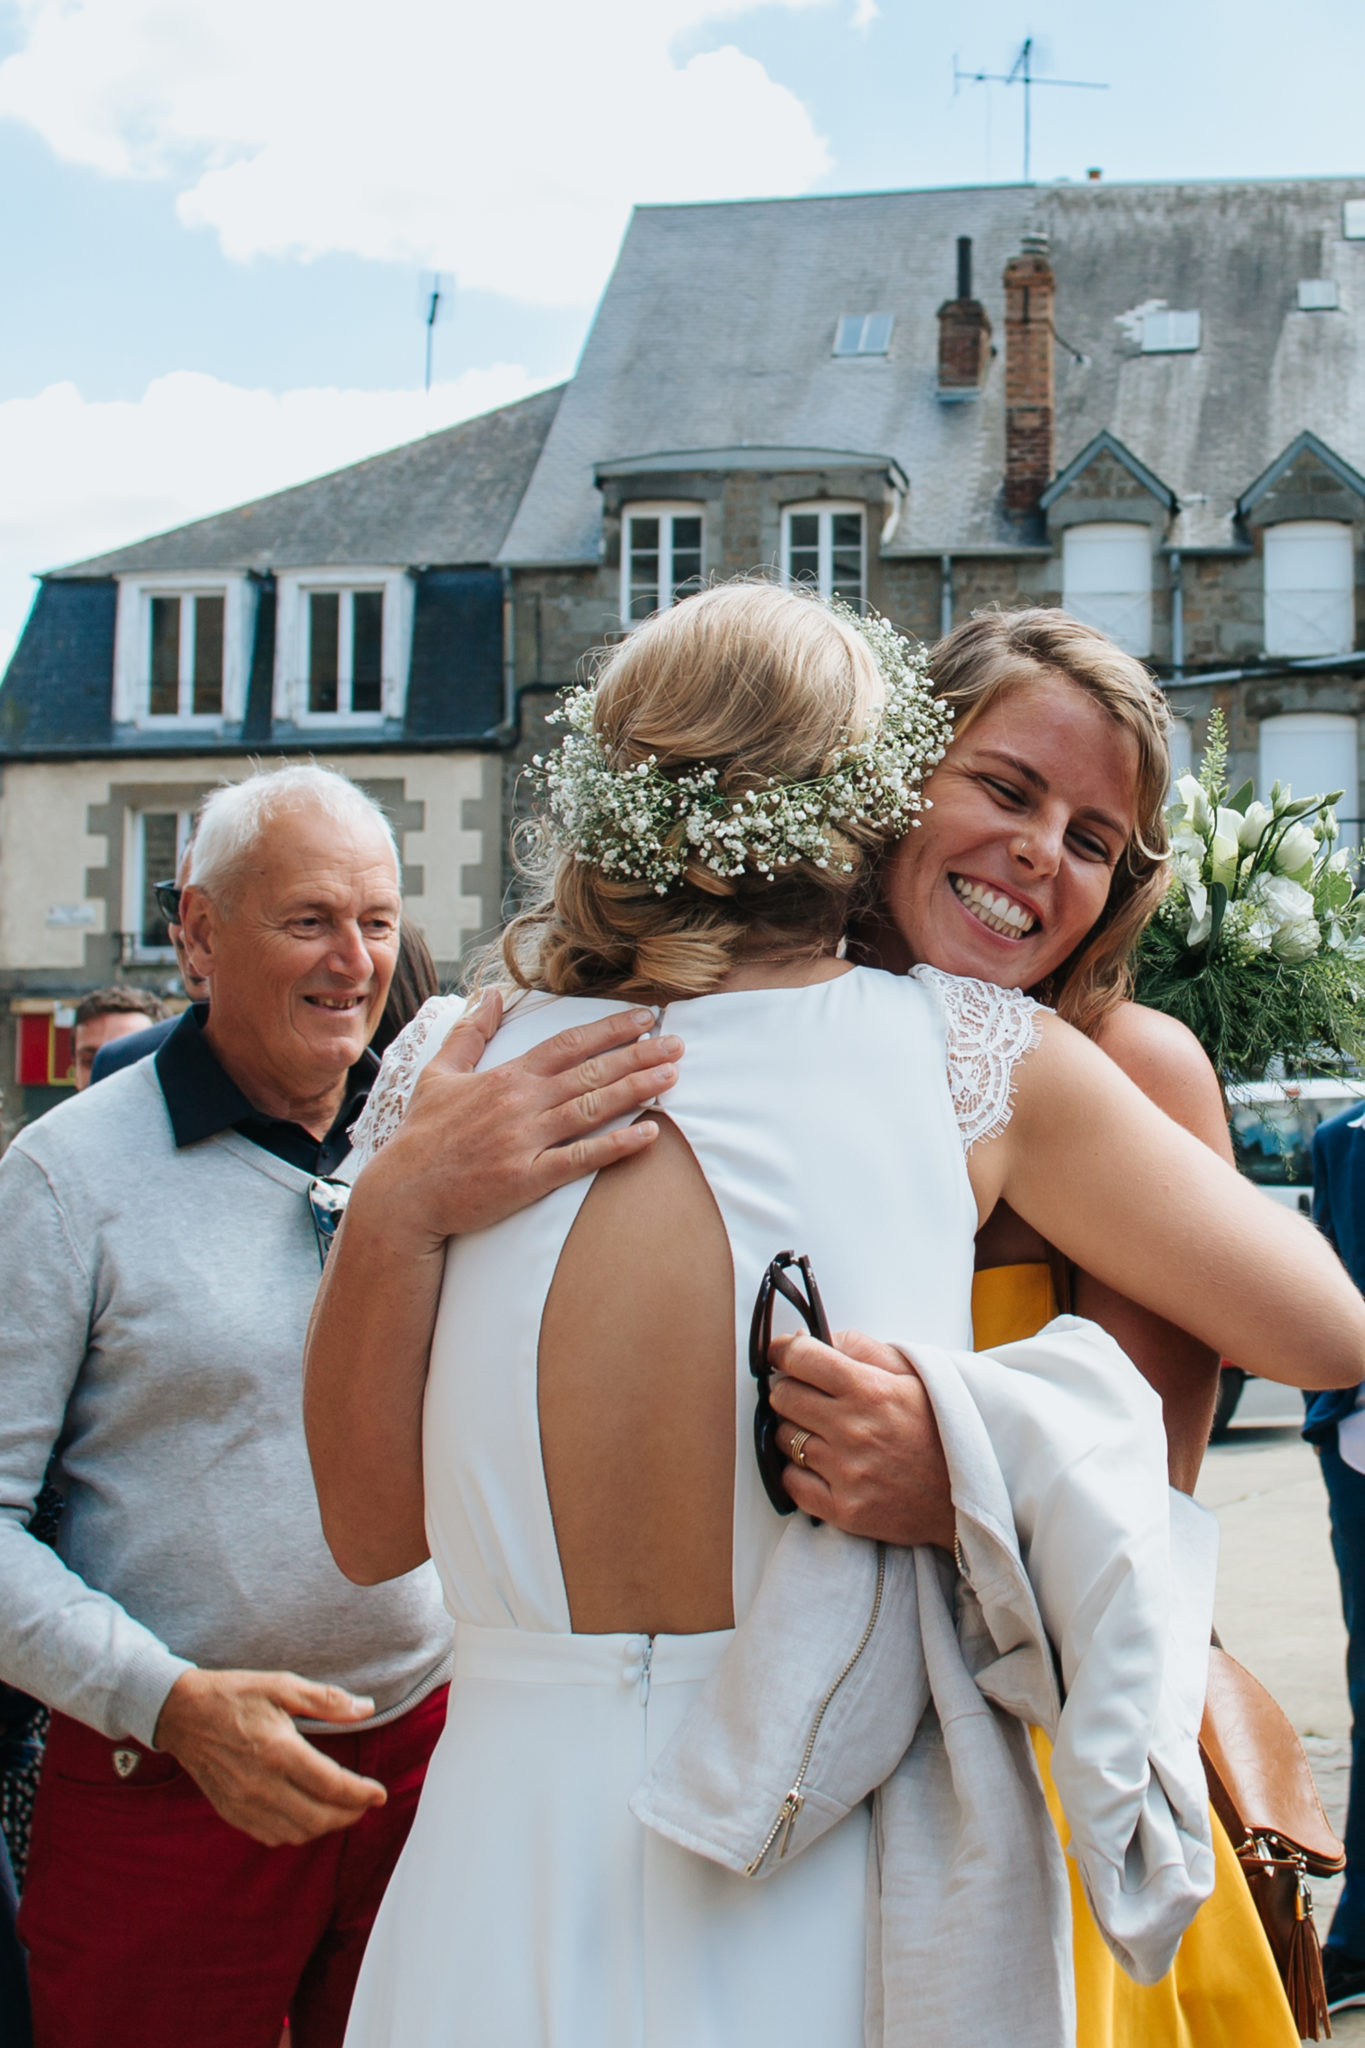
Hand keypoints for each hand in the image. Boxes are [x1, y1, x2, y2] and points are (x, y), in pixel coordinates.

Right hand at [153, 1667, 387, 1846]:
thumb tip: (366, 1708)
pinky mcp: (230, 1811)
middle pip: (318, 1818)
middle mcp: (261, 1784)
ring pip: (295, 1833)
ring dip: (324, 1826)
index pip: (331, 1785)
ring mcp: (243, 1803)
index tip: (379, 1793)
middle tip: (365, 1803)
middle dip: (349, 1814)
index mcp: (279, 1751)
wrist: (182, 1713)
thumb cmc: (234, 1695)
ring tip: (341, 1809)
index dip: (361, 1793)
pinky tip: (307, 1816)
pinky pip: (270, 1836)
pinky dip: (296, 1832)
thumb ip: (327, 1701)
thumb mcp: (282, 1686)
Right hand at [360, 994, 682, 1247]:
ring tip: (672, 1076)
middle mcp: (521, 1103)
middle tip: (677, 1043)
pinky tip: (648, 1134)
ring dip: (636, 1090)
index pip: (567, 1044)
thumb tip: (493, 995)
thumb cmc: (421, 1135)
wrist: (403, 1194)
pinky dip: (616, 1145)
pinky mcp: (527, 1178)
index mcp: (506, 1077)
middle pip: (590, 1072)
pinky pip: (580, 1159)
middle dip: (638, 1054)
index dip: (609, 1029)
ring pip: (592, 1108)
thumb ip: (470, 1033)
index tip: (644, 1018)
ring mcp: (525, 1141)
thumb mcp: (438, 1073)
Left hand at [768, 1329, 955, 1548]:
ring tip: (823, 1433)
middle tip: (808, 1396)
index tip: (781, 1355)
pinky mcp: (844, 1510)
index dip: (783, 1352)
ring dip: (796, 1431)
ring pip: (784, 1438)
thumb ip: (859, 1349)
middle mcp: (853, 1430)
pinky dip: (798, 1472)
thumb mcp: (911, 1374)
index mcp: (870, 1390)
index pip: (799, 1358)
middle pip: (783, 1397)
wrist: (969, 1494)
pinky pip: (791, 1482)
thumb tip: (810, 1339)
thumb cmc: (939, 1430)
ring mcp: (846, 1473)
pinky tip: (820, 1465)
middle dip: (790, 1390)